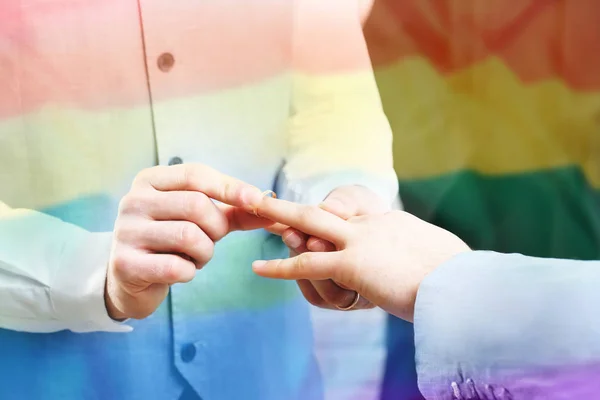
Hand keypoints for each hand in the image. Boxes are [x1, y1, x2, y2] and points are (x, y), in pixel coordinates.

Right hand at [105, 164, 269, 319]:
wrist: (131, 278)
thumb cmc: (171, 240)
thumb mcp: (201, 218)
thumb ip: (233, 209)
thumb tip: (271, 203)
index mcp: (149, 180)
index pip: (196, 174)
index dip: (229, 187)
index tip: (257, 200)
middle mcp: (133, 200)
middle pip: (196, 205)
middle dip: (216, 228)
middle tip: (212, 240)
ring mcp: (126, 231)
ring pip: (189, 236)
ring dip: (205, 253)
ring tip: (196, 257)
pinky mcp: (125, 264)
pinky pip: (176, 267)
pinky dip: (189, 272)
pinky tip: (181, 271)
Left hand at [251, 196, 469, 320]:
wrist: (464, 284)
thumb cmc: (458, 275)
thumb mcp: (437, 255)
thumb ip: (424, 252)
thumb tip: (440, 258)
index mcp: (389, 224)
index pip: (349, 219)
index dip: (326, 219)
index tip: (309, 219)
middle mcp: (371, 226)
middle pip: (323, 210)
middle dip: (292, 204)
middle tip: (265, 198)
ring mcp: (360, 243)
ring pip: (309, 226)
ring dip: (278, 220)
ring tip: (253, 213)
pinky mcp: (353, 265)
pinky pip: (309, 265)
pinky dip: (282, 267)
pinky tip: (259, 269)